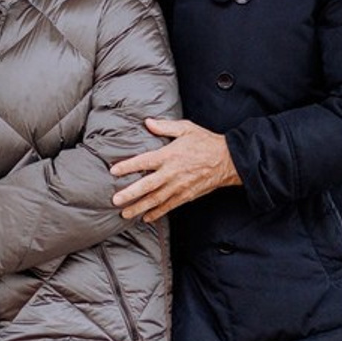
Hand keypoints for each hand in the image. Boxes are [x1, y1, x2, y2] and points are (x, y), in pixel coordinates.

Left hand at [109, 118, 240, 221]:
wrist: (228, 160)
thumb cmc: (206, 142)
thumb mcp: (186, 128)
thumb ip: (165, 126)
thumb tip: (148, 122)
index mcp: (169, 155)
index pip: (144, 161)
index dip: (128, 166)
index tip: (114, 171)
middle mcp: (172, 173)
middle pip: (147, 186)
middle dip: (130, 194)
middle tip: (115, 200)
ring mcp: (179, 187)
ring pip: (156, 200)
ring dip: (139, 207)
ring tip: (125, 214)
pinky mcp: (186, 196)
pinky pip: (169, 206)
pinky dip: (157, 213)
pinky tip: (146, 218)